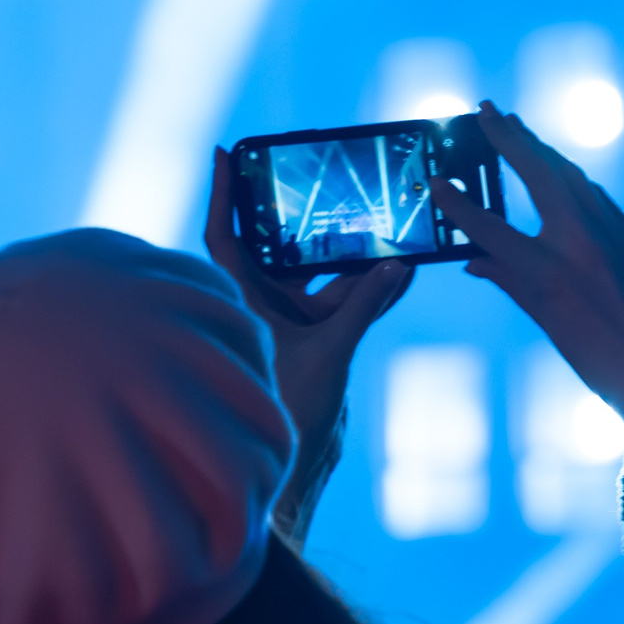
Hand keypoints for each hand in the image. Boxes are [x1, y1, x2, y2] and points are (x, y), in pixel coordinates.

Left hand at [204, 148, 411, 539]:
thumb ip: (362, 307)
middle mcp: (260, 309)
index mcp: (240, 304)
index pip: (224, 235)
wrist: (293, 472)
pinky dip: (368, 290)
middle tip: (324, 179)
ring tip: (384, 227)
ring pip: (319, 277)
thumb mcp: (329, 353)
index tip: (225, 151)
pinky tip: (400, 272)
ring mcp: (288, 326)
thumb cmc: (287, 416)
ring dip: (352, 259)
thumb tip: (396, 267)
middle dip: (308, 218)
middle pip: (279, 247)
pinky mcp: (315, 343)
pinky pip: (342, 304)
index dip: (224, 192)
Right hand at [431, 104, 623, 434]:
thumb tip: (474, 259)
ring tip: (517, 129)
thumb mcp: (547, 321)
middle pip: (537, 173)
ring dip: (541, 150)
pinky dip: (572, 180)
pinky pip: (597, 196)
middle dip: (509, 137)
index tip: (438, 181)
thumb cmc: (601, 360)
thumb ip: (508, 281)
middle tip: (487, 109)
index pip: (489, 227)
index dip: (459, 204)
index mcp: (549, 271)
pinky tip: (560, 174)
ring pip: (571, 176)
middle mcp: (582, 242)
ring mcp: (615, 234)